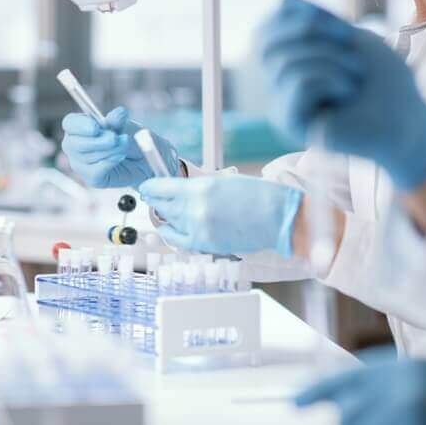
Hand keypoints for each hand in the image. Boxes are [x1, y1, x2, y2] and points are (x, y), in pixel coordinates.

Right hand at [61, 106, 178, 188]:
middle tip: (115, 138)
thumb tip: (119, 113)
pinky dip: (110, 163)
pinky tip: (120, 157)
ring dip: (109, 151)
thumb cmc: (130, 138)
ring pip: (87, 158)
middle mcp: (75, 145)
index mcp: (79, 126)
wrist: (144, 158)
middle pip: (74, 144)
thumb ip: (118, 121)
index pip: (70, 123)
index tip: (95, 127)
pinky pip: (95, 172)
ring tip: (124, 146)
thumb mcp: (125, 125)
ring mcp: (81, 163)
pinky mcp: (92, 178)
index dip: (80, 125)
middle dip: (97, 141)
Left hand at [137, 175, 302, 256]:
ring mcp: (199, 229)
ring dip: (163, 213)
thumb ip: (196, 186)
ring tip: (162, 208)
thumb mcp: (222, 181)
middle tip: (151, 195)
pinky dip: (169, 232)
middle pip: (162, 205)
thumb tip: (176, 189)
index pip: (161, 187)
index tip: (147, 186)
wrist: (277, 218)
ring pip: (169, 221)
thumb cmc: (257, 195)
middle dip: (155, 199)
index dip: (151, 186)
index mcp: (200, 188)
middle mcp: (195, 210)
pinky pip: (177, 239)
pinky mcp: (205, 244)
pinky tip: (167, 227)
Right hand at [259, 0, 425, 190]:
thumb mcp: (354, 39)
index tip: (342, 26)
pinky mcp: (292, 124)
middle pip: (266, 41)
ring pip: (286, 62)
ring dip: (332, 60)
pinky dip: (330, 79)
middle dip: (312, 31)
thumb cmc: (386, 84)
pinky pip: (299, 83)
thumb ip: (316, 20)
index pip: (267, 28)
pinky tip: (348, 94)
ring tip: (356, 77)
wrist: (408, 122)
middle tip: (350, 44)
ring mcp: (283, 104)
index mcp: (293, 62)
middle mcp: (280, 84)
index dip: (298, 16)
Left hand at [295, 349, 425, 424]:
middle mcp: (409, 387)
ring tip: (397, 418)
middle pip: (348, 414)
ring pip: (357, 424)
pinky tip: (402, 422)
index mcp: (409, 368)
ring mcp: (413, 413)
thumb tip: (342, 406)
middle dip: (347, 423)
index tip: (293, 402)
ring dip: (363, 424)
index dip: (316, 390)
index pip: (348, 377)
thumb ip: (390, 386)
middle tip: (356, 420)